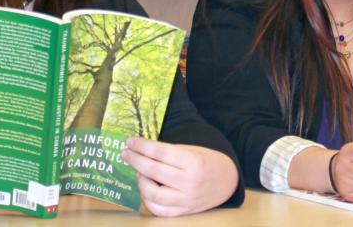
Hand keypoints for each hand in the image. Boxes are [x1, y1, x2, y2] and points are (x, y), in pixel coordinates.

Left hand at [121, 137, 238, 216]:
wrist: (226, 182)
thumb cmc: (206, 162)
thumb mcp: (192, 151)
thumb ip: (169, 152)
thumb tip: (140, 150)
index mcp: (194, 162)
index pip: (161, 152)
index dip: (142, 146)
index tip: (130, 141)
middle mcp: (190, 182)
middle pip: (154, 171)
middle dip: (136, 160)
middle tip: (125, 154)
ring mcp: (186, 200)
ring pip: (152, 194)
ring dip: (140, 181)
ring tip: (138, 172)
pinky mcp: (183, 212)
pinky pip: (158, 209)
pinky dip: (147, 199)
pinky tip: (145, 188)